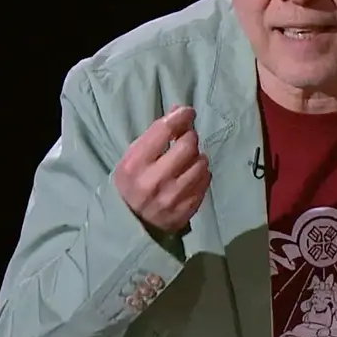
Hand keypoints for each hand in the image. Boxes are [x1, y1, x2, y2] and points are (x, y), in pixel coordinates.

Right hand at [113, 105, 210, 233]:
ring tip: (188, 160)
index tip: (188, 112)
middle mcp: (155, 181)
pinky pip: (205, 181)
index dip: (181, 116)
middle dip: (190, 137)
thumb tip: (179, 111)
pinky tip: (191, 175)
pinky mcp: (187, 210)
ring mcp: (173, 198)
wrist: (131, 225)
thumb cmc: (131, 184)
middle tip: (185, 139)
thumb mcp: (132, 157)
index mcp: (135, 165)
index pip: (165, 130)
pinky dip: (201, 174)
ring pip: (201, 163)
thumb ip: (155, 134)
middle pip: (188, 145)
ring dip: (197, 157)